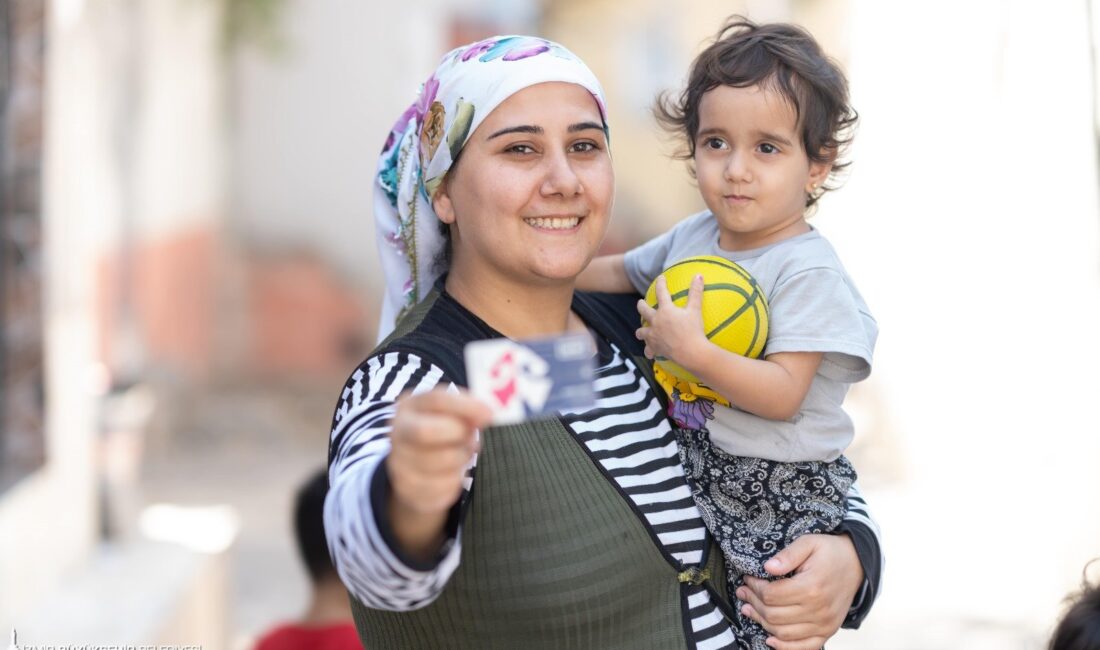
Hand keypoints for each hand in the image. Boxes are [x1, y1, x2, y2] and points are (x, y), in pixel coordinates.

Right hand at [386, 390, 490, 559]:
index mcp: (409, 405)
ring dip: (461, 459)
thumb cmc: (443, 430)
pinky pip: (441, 487)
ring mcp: (398, 461)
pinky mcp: (407, 489)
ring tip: (461, 454)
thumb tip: (489, 413)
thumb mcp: (452, 413)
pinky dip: (455, 481)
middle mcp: (397, 431)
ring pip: (440, 462)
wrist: (418, 467)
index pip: (436, 399)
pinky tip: (452, 473)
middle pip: (426, 431)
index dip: (466, 406)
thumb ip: (468, 410)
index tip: (490, 414)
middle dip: (457, 434)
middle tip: (471, 438)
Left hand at [635, 274, 706, 365]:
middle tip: (640, 303)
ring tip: (642, 331)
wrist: (690, 352)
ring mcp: (653, 336)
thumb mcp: (695, 310)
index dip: (661, 283)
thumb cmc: (693, 330)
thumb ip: (696, 292)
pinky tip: (650, 352)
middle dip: (641, 305)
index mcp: (665, 310)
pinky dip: (649, 351)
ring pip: (641, 332)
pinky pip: (648, 350)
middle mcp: (655, 321)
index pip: (661, 292)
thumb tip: (699, 275)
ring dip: (641, 330)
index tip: (661, 278)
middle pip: (643, 310)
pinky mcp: (654, 348)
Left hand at [735, 533, 862, 649]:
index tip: (747, 579)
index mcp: (812, 587)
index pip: (772, 595)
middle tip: (743, 593)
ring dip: (761, 623)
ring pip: (783, 632)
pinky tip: (769, 639)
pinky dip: (784, 646)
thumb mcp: (808, 543)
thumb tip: (767, 567)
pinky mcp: (828, 631)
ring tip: (749, 609)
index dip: (754, 588)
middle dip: (753, 603)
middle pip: (774, 615)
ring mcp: (825, 624)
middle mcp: (819, 610)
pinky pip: (804, 647)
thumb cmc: (830, 552)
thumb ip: (788, 554)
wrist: (856, 564)